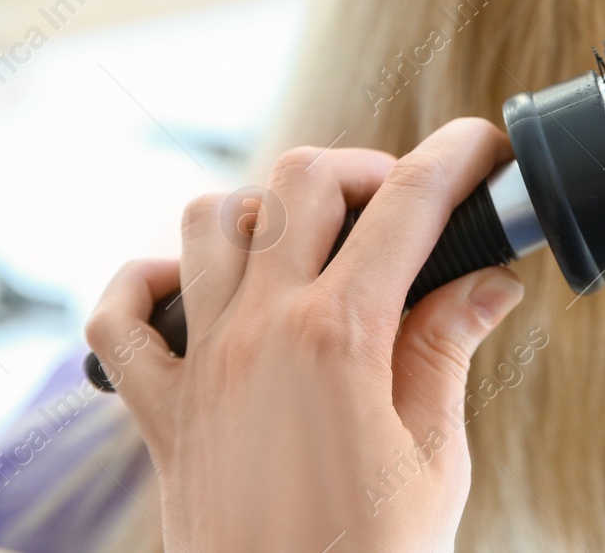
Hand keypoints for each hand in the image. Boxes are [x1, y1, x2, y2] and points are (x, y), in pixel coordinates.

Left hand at [85, 118, 526, 552]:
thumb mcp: (433, 458)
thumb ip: (446, 350)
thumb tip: (486, 282)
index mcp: (341, 337)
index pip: (407, 206)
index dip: (455, 159)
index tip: (482, 146)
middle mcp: (260, 329)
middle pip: (302, 181)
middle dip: (361, 171)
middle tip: (401, 209)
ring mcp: (200, 363)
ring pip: (207, 222)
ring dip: (261, 213)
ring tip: (307, 248)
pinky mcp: (158, 409)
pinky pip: (118, 316)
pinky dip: (147, 285)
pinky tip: (195, 294)